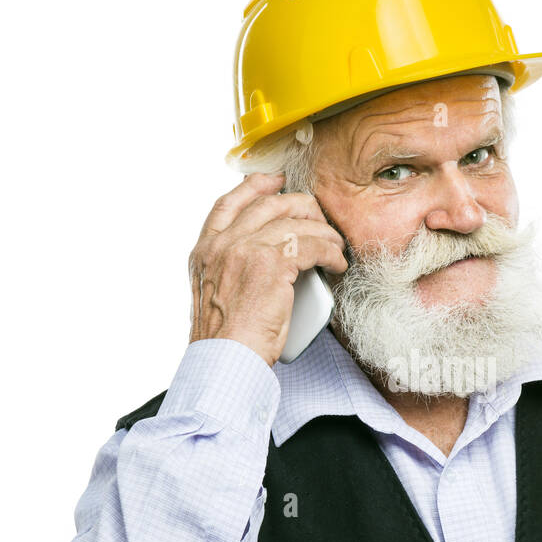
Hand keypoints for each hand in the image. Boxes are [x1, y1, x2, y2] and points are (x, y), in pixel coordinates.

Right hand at [188, 172, 347, 364]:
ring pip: (295, 222)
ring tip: (336, 247)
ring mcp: (245, 250)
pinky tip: (337, 264)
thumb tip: (263, 262)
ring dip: (323, 232)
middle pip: (268, 204)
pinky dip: (330, 252)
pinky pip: (312, 245)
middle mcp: (221, 244)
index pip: (229, 202)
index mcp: (204, 251)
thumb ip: (231, 270)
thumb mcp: (215, 296)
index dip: (256, 186)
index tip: (276, 182)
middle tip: (320, 220)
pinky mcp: (271, 264)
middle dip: (301, 206)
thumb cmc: (225, 340)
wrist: (224, 359)